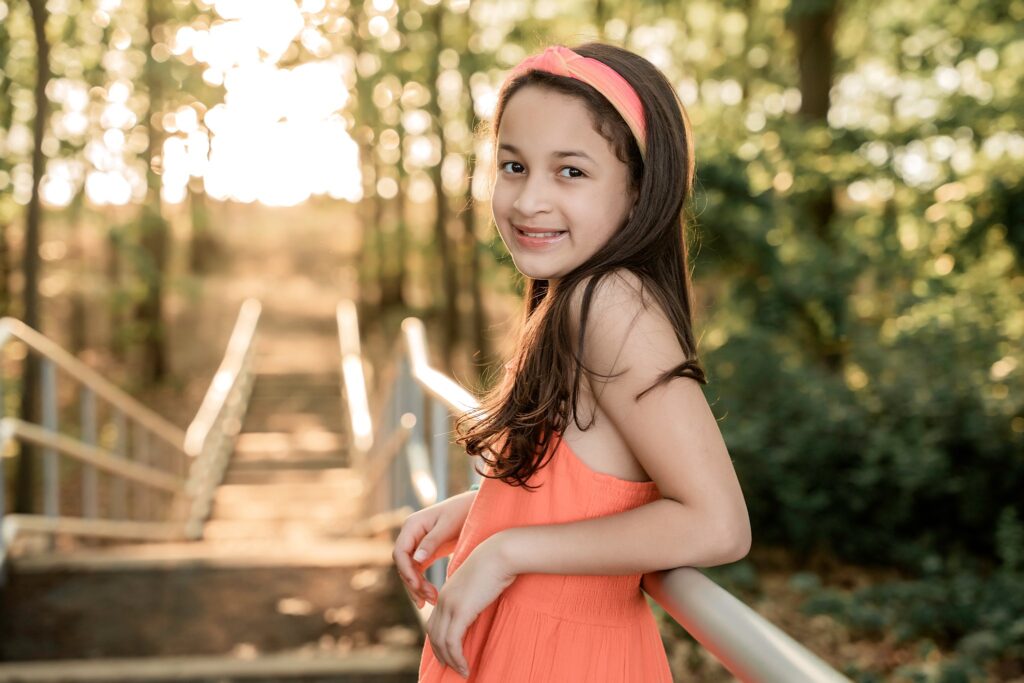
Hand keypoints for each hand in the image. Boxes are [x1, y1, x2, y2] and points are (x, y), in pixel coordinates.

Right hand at [393, 490, 475, 608]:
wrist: (474, 508)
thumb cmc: (462, 512)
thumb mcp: (448, 526)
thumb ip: (432, 541)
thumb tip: (416, 560)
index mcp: (412, 525)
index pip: (400, 552)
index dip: (406, 571)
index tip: (417, 586)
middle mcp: (411, 535)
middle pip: (403, 564)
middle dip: (413, 583)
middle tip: (429, 599)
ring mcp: (417, 544)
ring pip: (410, 571)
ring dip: (418, 587)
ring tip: (432, 601)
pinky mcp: (426, 552)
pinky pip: (418, 571)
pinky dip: (423, 584)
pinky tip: (431, 597)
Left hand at [426, 534, 517, 678]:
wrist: (500, 554)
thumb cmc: (496, 566)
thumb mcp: (479, 583)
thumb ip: (472, 596)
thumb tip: (477, 608)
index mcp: (446, 592)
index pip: (434, 623)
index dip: (438, 641)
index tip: (447, 654)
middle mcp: (443, 599)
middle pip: (433, 634)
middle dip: (440, 654)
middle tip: (451, 667)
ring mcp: (450, 605)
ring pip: (441, 641)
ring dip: (450, 660)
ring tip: (461, 671)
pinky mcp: (460, 611)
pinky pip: (453, 642)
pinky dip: (457, 658)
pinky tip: (465, 666)